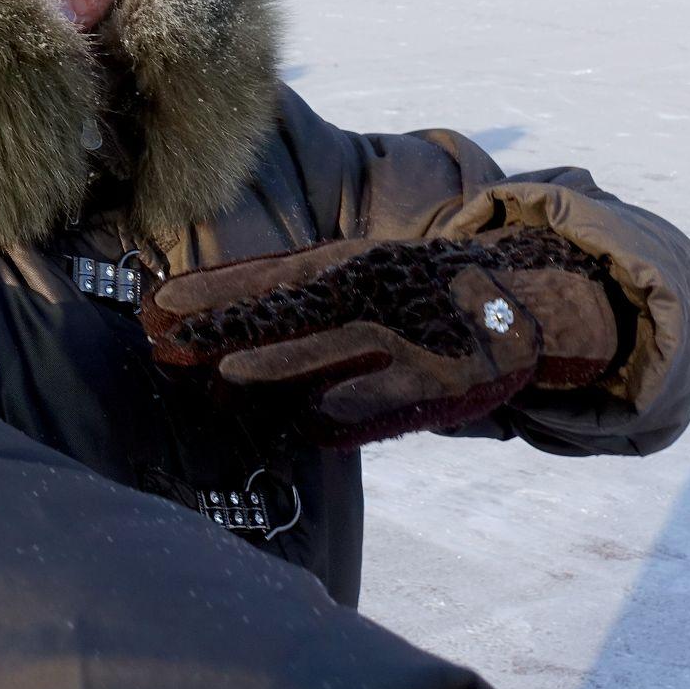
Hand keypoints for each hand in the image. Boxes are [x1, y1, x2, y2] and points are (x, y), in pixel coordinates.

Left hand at [142, 228, 618, 450]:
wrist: (531, 304)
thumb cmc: (418, 293)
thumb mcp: (362, 273)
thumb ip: (298, 291)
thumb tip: (211, 317)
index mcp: (356, 262)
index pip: (272, 273)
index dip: (215, 288)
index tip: (158, 301)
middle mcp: (379, 293)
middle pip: (292, 310)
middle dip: (227, 327)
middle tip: (167, 342)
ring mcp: (410, 337)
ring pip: (333, 354)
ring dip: (275, 369)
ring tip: (220, 379)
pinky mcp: (442, 384)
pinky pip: (381, 404)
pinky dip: (337, 416)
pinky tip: (296, 426)